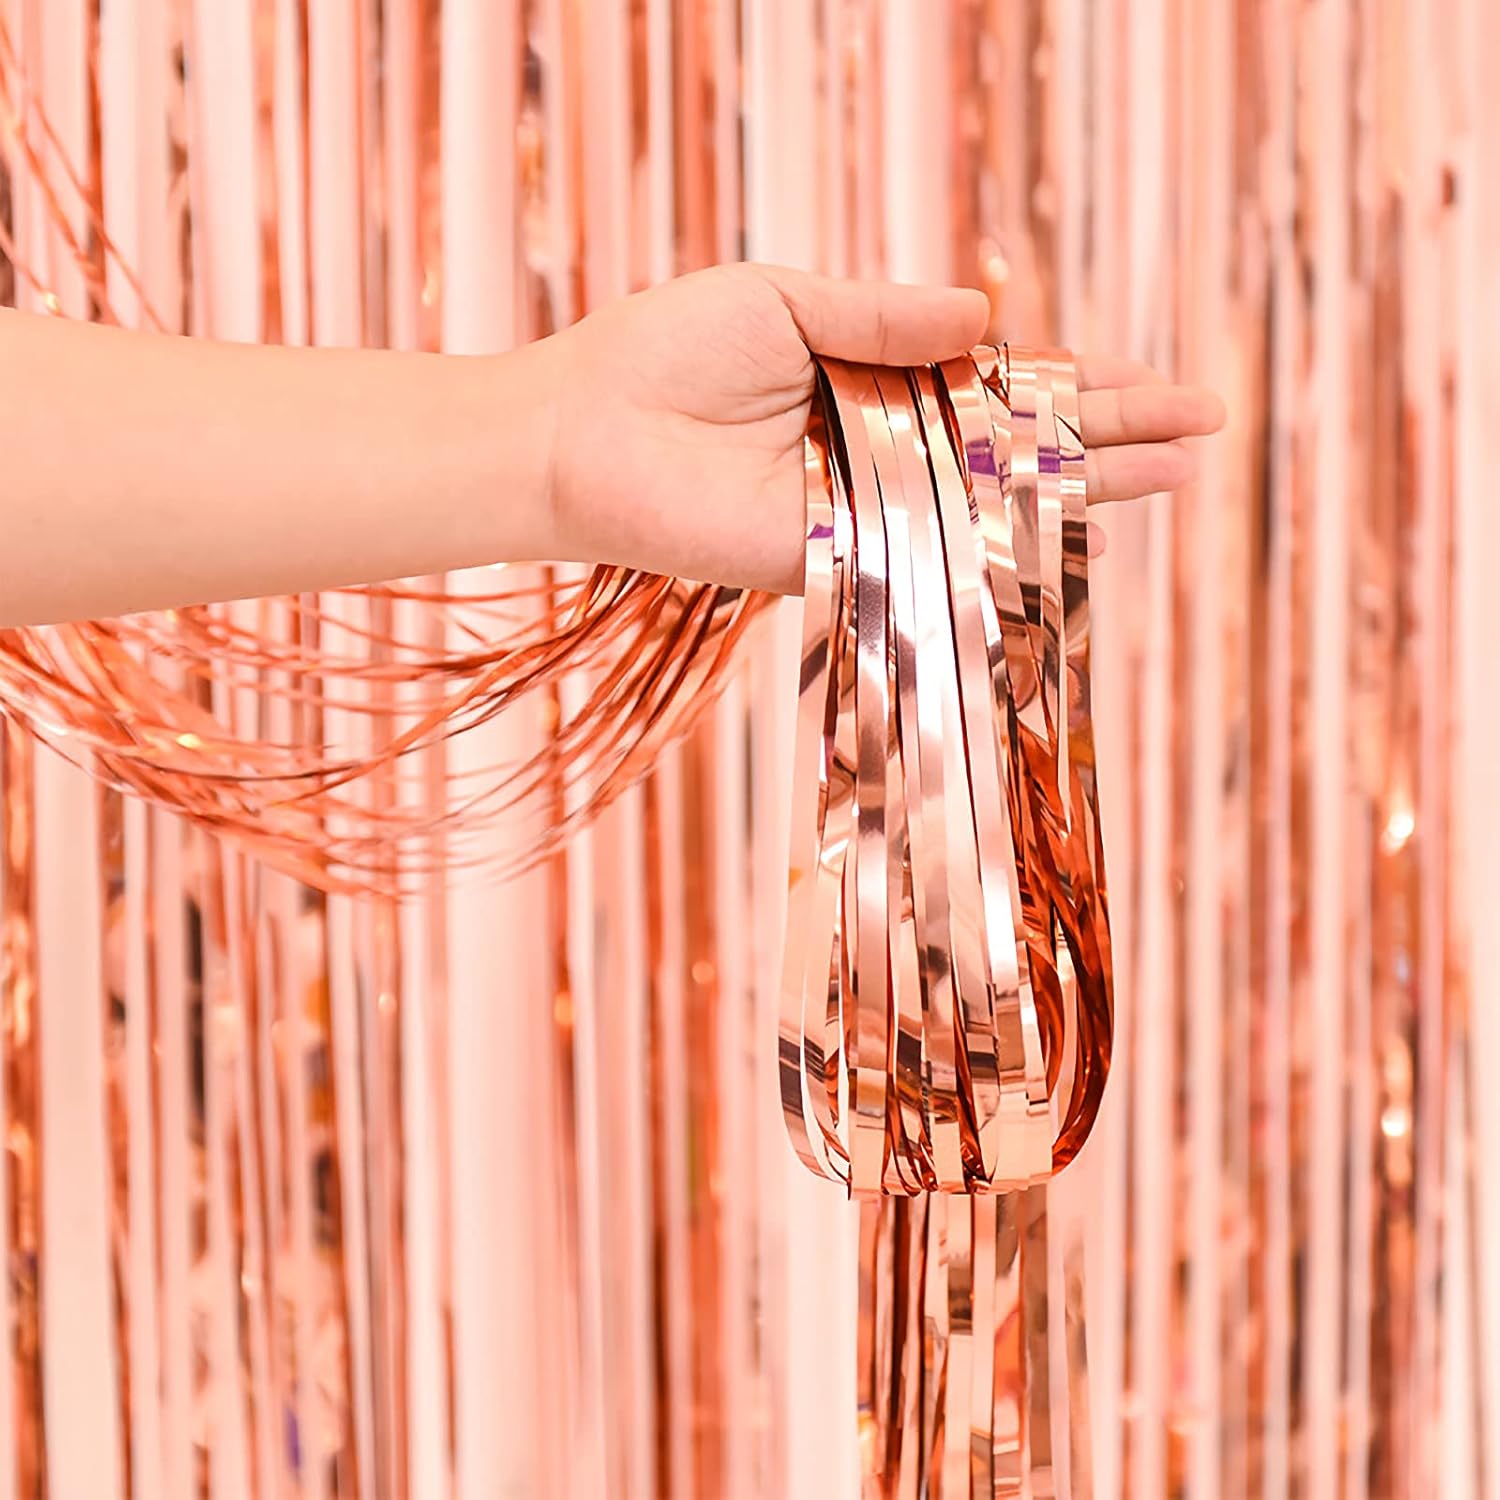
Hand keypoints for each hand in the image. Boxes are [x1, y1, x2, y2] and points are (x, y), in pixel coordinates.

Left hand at [546, 263, 1224, 593]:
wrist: (584, 430)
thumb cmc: (667, 352)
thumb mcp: (786, 300)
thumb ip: (885, 313)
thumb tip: (988, 317)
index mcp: (876, 379)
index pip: (1000, 384)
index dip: (1078, 383)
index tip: (1153, 384)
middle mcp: (887, 450)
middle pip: (1021, 442)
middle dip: (1113, 433)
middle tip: (1204, 429)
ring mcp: (872, 507)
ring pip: (998, 497)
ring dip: (1092, 484)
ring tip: (1182, 472)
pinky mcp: (841, 556)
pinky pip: (936, 546)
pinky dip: (1006, 537)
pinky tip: (1078, 526)